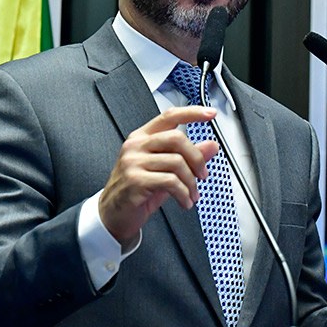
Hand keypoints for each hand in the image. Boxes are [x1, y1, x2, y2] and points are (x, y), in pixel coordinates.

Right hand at [99, 106, 218, 246]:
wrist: (114, 214)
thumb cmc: (138, 190)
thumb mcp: (167, 171)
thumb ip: (188, 156)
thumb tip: (212, 146)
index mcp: (142, 137)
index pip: (169, 116)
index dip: (191, 113)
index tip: (210, 113)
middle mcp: (136, 146)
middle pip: (177, 138)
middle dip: (197, 159)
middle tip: (202, 175)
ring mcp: (133, 162)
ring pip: (176, 162)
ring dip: (191, 183)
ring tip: (192, 195)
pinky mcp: (135, 180)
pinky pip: (170, 181)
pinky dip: (183, 194)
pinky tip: (185, 201)